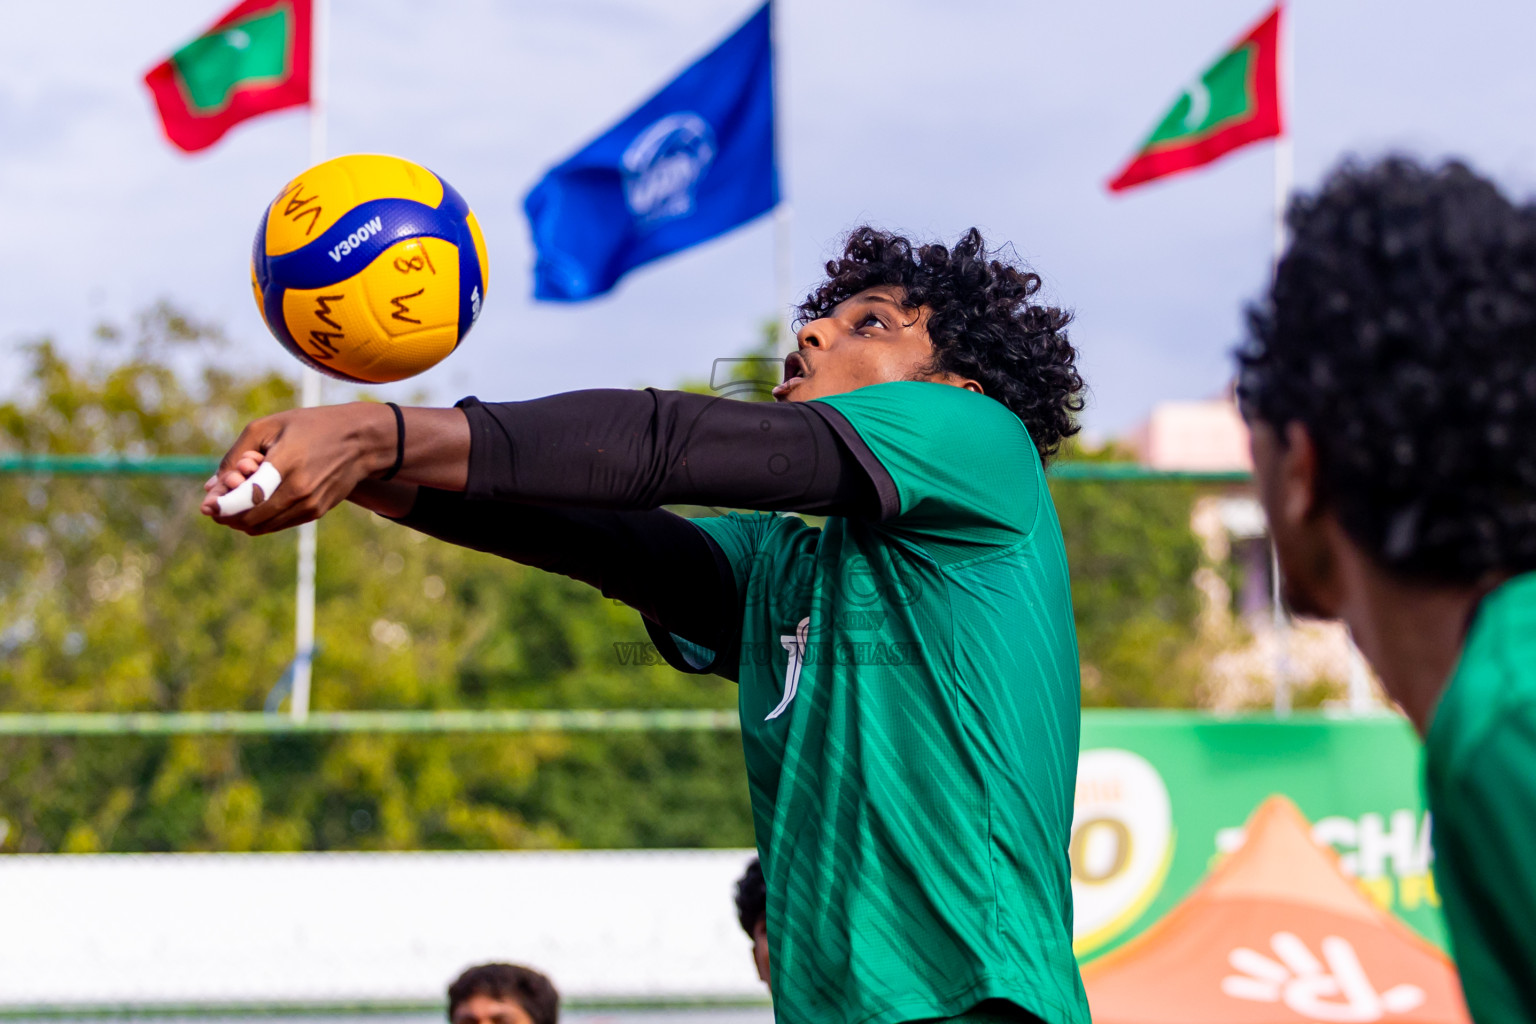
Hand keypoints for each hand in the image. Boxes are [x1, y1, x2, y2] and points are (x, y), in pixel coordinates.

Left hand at [201, 403, 394, 534]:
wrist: (360, 441)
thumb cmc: (310, 427)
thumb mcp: (268, 427)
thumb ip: (235, 455)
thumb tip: (209, 487)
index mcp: (286, 464)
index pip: (245, 498)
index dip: (221, 506)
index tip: (206, 505)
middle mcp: (300, 490)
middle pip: (249, 519)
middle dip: (226, 514)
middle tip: (218, 501)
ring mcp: (310, 505)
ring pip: (261, 527)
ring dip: (242, 518)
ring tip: (239, 496)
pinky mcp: (316, 512)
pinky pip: (277, 524)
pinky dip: (260, 517)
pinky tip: (259, 498)